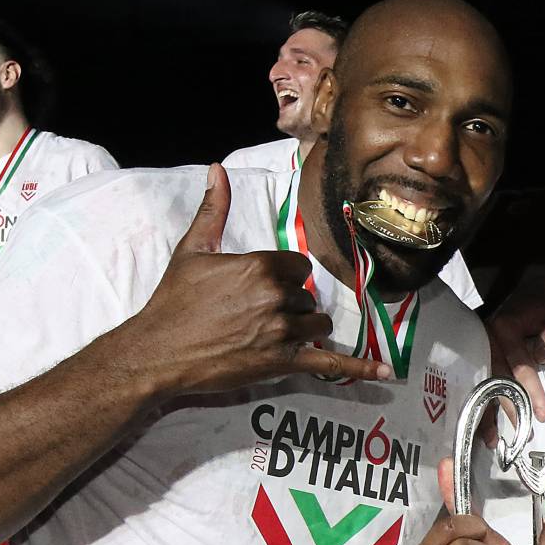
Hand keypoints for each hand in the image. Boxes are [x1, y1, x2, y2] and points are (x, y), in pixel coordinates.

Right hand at [127, 165, 392, 398]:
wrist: (158, 350)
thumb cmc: (173, 301)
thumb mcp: (192, 249)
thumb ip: (213, 209)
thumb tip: (217, 169)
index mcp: (261, 266)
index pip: (300, 267)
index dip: (286, 276)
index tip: (265, 286)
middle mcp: (277, 297)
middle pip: (308, 297)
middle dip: (291, 305)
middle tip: (256, 315)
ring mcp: (283, 332)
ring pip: (318, 325)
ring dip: (305, 329)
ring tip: (273, 334)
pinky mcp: (283, 362)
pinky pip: (331, 365)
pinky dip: (360, 370)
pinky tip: (386, 375)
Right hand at [486, 282, 544, 423]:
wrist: (536, 293)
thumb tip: (542, 354)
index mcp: (506, 328)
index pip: (520, 364)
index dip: (531, 390)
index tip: (543, 413)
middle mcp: (489, 341)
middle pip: (498, 380)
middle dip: (510, 409)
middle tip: (524, 433)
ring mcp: (484, 352)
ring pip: (485, 387)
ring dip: (489, 415)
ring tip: (494, 442)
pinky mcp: (485, 360)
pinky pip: (482, 387)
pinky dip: (483, 409)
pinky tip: (485, 433)